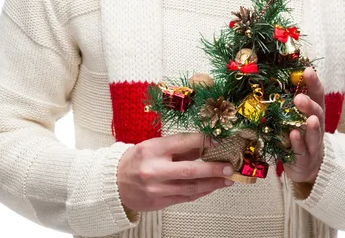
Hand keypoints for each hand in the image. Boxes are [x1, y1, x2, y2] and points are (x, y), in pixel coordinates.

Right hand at [117, 132, 234, 212]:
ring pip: (190, 187)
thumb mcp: (154, 145)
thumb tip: (205, 143)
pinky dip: (201, 192)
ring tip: (227, 179)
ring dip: (212, 184)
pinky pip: (185, 197)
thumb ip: (179, 146)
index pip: (183, 142)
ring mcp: (157, 189)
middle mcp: (154, 170)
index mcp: (152, 149)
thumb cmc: (137, 160)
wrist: (114, 183)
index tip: (220, 141)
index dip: (204, 141)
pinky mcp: (159, 202)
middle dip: (213, 169)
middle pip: (189, 169)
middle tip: (229, 167)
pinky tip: (212, 187)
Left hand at [283, 67, 324, 189]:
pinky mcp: (305, 158)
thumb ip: (289, 101)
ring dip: (312, 126)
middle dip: (309, 104)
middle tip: (299, 98)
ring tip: (310, 118)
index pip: (317, 94)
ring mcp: (313, 143)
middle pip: (317, 113)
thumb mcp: (296, 116)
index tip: (307, 70)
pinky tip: (293, 135)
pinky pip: (302, 151)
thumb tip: (271, 76)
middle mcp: (316, 125)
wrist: (307, 166)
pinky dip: (298, 143)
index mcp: (314, 111)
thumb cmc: (299, 134)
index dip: (313, 82)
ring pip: (315, 133)